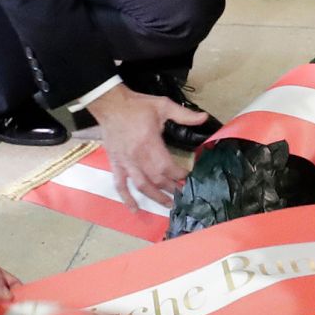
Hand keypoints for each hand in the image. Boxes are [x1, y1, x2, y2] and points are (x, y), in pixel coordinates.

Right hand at [86, 82, 200, 207]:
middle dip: (172, 188)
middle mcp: (137, 157)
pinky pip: (120, 185)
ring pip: (142, 186)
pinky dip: (127, 198)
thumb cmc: (137, 106)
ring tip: (169, 205)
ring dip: (156, 197)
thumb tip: (204, 118)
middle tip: (184, 194)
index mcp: (150, 143)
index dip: (179, 174)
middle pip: (157, 179)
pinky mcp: (116, 164)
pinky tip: (135, 209)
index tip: (188, 177)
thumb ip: (184, 114)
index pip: (167, 166)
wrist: (111, 105)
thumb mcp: (163, 105)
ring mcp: (125, 163)